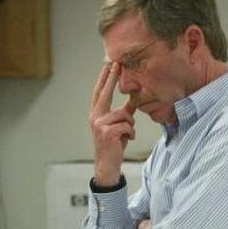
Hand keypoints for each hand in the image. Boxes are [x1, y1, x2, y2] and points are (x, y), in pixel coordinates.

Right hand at [90, 62, 135, 186]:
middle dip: (111, 78)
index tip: (109, 64)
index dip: (104, 78)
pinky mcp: (107, 133)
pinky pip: (127, 126)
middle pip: (105, 93)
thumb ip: (124, 113)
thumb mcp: (118, 126)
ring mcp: (100, 125)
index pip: (100, 92)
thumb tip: (132, 100)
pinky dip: (131, 134)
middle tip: (117, 63)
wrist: (107, 165)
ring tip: (126, 135)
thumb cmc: (113, 145)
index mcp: (96, 114)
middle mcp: (95, 117)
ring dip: (130, 125)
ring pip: (124, 114)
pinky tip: (126, 141)